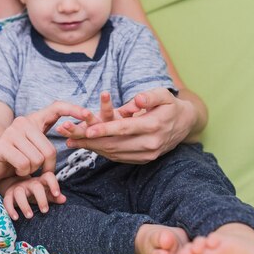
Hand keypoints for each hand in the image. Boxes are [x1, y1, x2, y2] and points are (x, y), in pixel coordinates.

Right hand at [0, 101, 85, 182]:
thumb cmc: (13, 160)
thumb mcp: (33, 151)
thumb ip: (48, 147)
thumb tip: (71, 145)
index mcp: (33, 121)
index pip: (56, 107)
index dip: (73, 109)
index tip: (88, 114)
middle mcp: (22, 122)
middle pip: (49, 150)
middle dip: (46, 167)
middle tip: (36, 170)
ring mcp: (11, 132)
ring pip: (37, 159)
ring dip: (31, 170)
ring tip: (20, 166)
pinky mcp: (2, 145)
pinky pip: (25, 164)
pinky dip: (22, 172)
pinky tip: (13, 168)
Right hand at [2, 172, 66, 219]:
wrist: (14, 186)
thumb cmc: (34, 192)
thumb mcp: (45, 193)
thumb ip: (54, 196)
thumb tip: (64, 199)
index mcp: (40, 181)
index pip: (48, 176)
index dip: (53, 184)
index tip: (57, 194)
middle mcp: (29, 183)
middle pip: (36, 186)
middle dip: (41, 198)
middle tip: (45, 211)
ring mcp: (18, 188)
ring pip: (19, 193)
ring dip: (25, 205)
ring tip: (30, 216)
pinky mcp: (8, 195)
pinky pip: (7, 201)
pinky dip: (11, 209)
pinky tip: (16, 218)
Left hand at [63, 88, 196, 163]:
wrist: (185, 124)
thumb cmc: (170, 105)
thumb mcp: (163, 95)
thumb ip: (150, 97)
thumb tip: (137, 100)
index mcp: (154, 126)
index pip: (125, 129)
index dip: (105, 130)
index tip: (87, 130)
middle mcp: (150, 144)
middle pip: (115, 144)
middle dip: (90, 141)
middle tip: (69, 136)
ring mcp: (147, 154)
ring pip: (115, 153)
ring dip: (91, 148)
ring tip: (72, 141)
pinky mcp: (144, 159)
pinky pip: (119, 157)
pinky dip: (102, 152)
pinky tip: (87, 146)